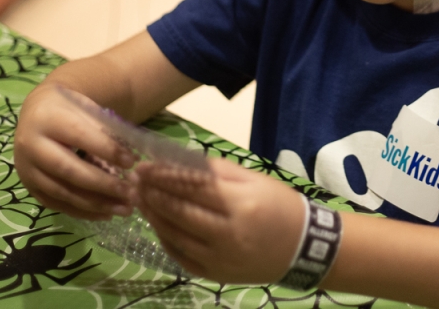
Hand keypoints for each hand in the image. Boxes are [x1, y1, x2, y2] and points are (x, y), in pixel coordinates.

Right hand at [14, 84, 136, 219]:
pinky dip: (82, 212)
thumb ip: (105, 131)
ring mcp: (27, 170)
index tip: (133, 162)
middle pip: (68, 170)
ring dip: (96, 204)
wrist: (35, 114)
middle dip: (103, 184)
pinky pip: (56, 204)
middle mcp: (31, 146)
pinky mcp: (29, 188)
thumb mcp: (86, 109)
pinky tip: (106, 214)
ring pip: (62, 192)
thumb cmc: (68, 110)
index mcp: (47, 119)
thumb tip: (133, 160)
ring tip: (124, 209)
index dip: (107, 150)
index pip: (80, 136)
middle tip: (131, 193)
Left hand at [135, 157, 306, 283]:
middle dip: (153, 195)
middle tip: (134, 183)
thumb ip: (215, 171)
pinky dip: (165, 240)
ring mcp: (220, 259)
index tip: (143, 167)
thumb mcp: (253, 179)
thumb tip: (178, 163)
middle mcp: (228, 234)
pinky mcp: (216, 275)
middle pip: (180, 212)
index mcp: (240, 203)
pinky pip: (181, 257)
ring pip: (175, 236)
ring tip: (140, 201)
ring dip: (153, 217)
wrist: (303, 247)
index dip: (164, 176)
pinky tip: (157, 225)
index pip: (192, 187)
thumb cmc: (279, 205)